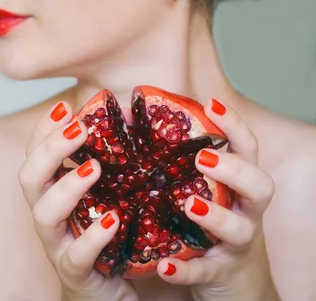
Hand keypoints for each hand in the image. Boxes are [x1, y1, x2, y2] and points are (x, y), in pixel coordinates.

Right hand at [18, 101, 137, 300]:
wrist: (110, 289)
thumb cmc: (110, 228)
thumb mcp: (111, 186)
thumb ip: (115, 151)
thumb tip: (129, 112)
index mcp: (54, 188)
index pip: (35, 153)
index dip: (44, 129)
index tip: (65, 108)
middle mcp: (49, 213)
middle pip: (30, 177)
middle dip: (50, 149)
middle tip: (79, 129)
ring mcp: (59, 243)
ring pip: (44, 214)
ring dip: (67, 186)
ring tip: (93, 167)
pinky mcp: (76, 271)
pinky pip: (76, 255)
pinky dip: (93, 236)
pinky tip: (113, 217)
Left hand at [155, 98, 278, 300]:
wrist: (231, 281)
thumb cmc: (207, 218)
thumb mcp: (198, 186)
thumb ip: (172, 154)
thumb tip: (124, 115)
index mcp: (240, 183)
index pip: (248, 148)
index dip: (234, 125)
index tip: (210, 104)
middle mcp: (245, 210)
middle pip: (259, 186)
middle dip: (234, 169)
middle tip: (203, 158)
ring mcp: (236, 244)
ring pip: (239, 230)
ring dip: (216, 217)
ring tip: (189, 204)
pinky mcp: (219, 273)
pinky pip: (205, 273)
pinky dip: (186, 270)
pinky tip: (164, 266)